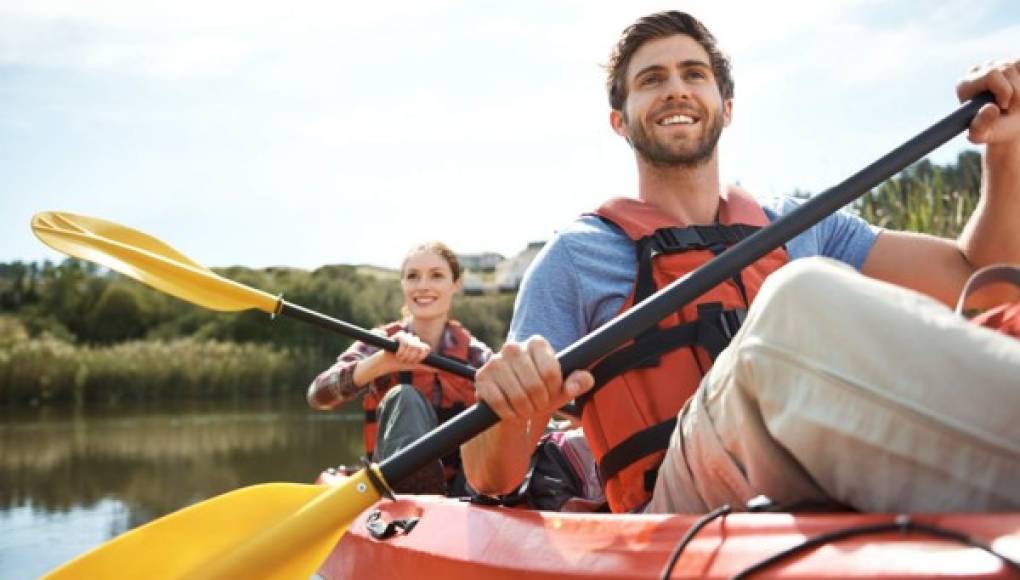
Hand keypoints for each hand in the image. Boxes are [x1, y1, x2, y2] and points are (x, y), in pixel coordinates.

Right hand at [384, 331, 431, 372]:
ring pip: (412, 345)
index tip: (414, 362)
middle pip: (419, 347)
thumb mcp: (414, 366)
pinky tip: (397, 354)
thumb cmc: (400, 364)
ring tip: (400, 358)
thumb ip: (426, 366)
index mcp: (419, 345)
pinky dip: (401, 351)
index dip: (421, 356)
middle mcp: (414, 339)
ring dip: (405, 355)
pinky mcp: (399, 335)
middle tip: (405, 361)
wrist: (386, 364)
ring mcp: (407, 336)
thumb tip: (438, 369)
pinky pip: (404, 341)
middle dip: (412, 357)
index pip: (426, 348)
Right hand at [474, 336, 594, 422]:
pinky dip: (509, 414)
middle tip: (538, 405)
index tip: (551, 392)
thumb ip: (578, 382)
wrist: (512, 409)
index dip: (554, 389)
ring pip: (517, 395)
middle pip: (534, 384)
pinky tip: (510, 412)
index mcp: (536, 343)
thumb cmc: (540, 394)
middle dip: (539, 402)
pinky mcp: (481, 378)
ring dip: (525, 410)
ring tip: (525, 409)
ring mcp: (494, 362)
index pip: (550, 370)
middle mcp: (513, 347)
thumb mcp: (561, 390)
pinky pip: (499, 402)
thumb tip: (583, 380)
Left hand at [957, 58, 1019, 144]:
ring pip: (1016, 64)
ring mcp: (994, 64)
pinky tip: (1017, 92)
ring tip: (1013, 102)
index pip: (992, 75)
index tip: (1003, 106)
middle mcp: (977, 71)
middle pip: (1006, 69)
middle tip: (1009, 108)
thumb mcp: (983, 135)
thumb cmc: (993, 131)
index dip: (1005, 90)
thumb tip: (990, 108)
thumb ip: (980, 126)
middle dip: (1015, 91)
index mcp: (964, 86)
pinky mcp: (1010, 62)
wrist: (1008, 126)